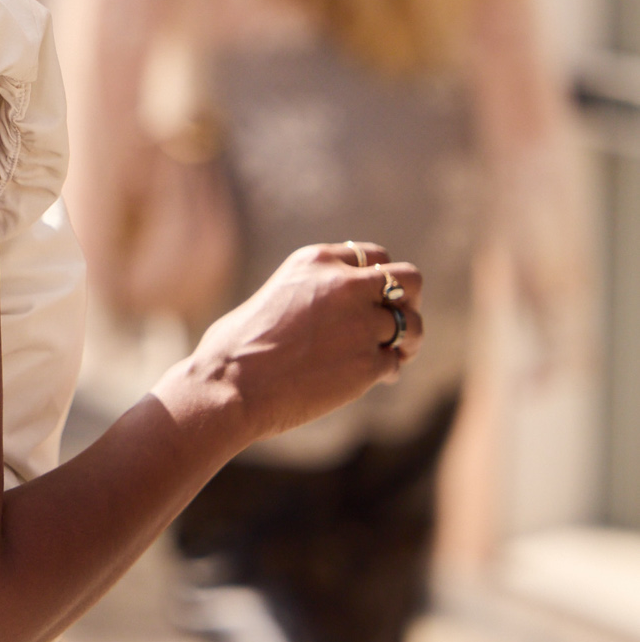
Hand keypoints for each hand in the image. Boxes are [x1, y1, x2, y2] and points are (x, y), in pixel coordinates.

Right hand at [173, 241, 423, 447]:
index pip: (374, 255)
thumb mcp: (273, 295)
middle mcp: (346, 285)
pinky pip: (395, 362)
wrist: (230, 386)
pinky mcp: (368, 363)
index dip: (379, 278)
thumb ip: (309, 292)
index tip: (372, 297)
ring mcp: (361, 324)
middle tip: (395, 321)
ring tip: (394, 354)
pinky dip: (387, 370)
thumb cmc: (234, 348)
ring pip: (412, 325)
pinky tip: (373, 378)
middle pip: (409, 279)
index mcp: (318, 262)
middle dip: (408, 299)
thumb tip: (326, 310)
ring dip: (407, 340)